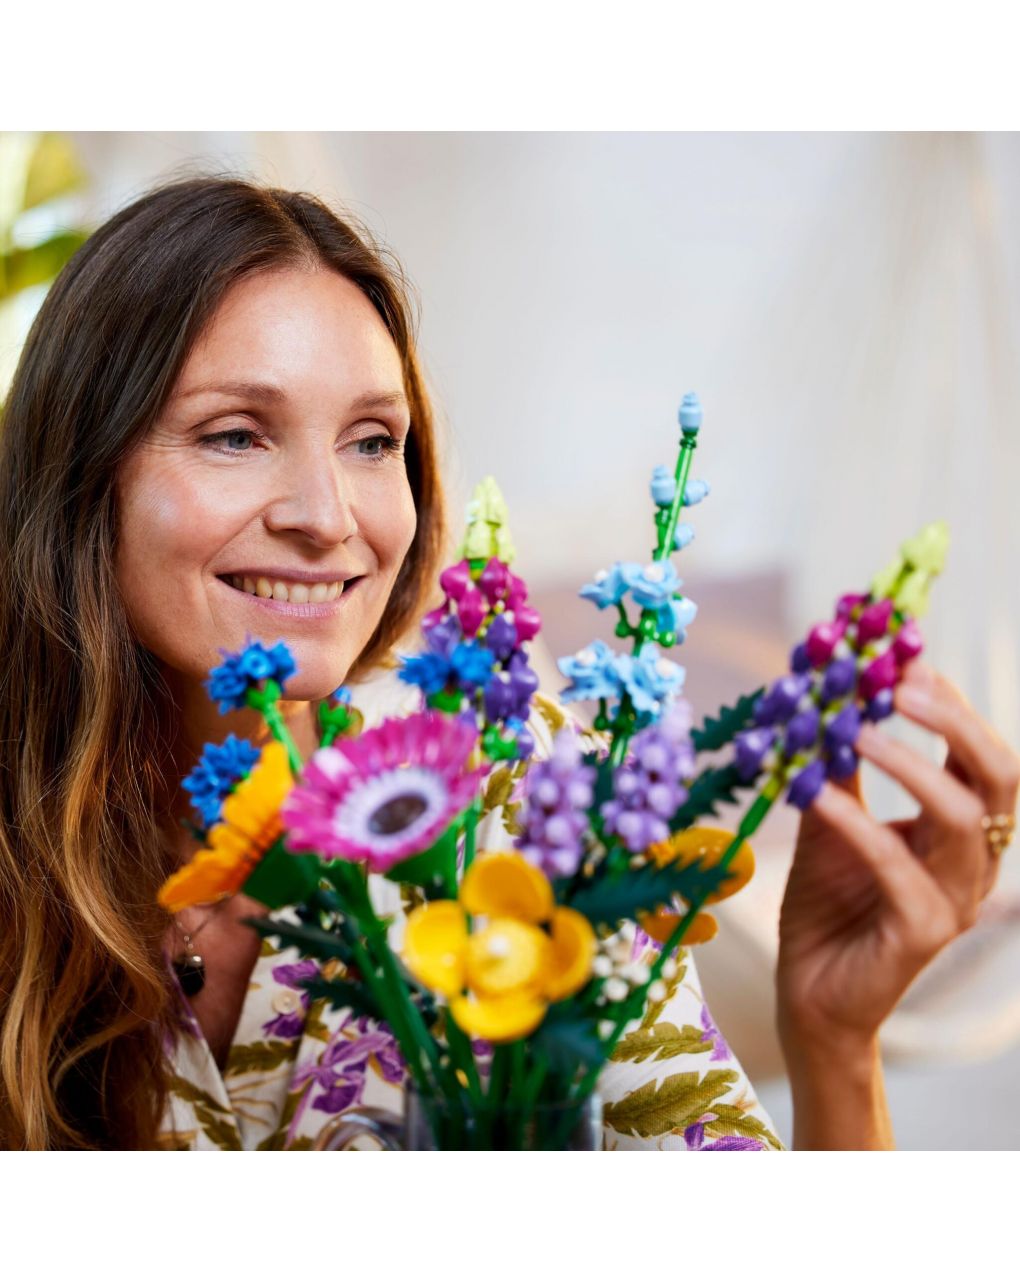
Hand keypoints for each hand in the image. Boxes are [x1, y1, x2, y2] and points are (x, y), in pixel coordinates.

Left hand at [776, 659, 1019, 1059]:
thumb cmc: (829, 905)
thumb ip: (839, 764)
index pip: (980, 753)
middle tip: (897, 683)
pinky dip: (856, 820)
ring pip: (960, 817)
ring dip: (906, 764)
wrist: (811, 993)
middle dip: (953, 720)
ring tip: (851, 729)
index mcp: (963, 831)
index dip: (948, 702)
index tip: (900, 657)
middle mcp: (974, 863)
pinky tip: (813, 792)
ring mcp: (956, 900)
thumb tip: (827, 690)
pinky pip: (896, 864)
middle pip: (997, 776)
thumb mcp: (833, 817)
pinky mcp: (923, 932)